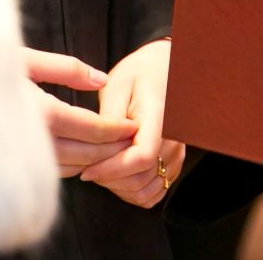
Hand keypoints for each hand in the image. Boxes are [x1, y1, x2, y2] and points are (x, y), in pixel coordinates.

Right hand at [25, 48, 138, 177]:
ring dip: (96, 160)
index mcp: (41, 112)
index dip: (116, 129)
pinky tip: (83, 153)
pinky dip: (74, 164)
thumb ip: (68, 69)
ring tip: (112, 148)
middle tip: (130, 140)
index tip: (132, 126)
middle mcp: (34, 141)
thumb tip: (102, 80)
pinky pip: (54, 171)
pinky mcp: (17, 167)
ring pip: (72, 166)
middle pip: (86, 153)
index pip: (91, 128)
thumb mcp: (27, 60)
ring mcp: (24, 158)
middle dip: (112, 149)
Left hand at [80, 39, 184, 208]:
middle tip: (87, 168)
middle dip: (109, 179)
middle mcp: (174, 140)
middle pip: (141, 179)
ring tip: (101, 169)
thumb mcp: (118, 85)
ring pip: (146, 192)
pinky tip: (117, 174)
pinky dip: (132, 191)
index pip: (141, 157)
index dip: (111, 169)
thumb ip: (110, 115)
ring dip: (119, 188)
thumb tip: (100, 143)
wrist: (163, 71)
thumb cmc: (138, 75)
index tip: (86, 171)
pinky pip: (153, 192)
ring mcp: (176, 155)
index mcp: (161, 117)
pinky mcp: (173, 164)